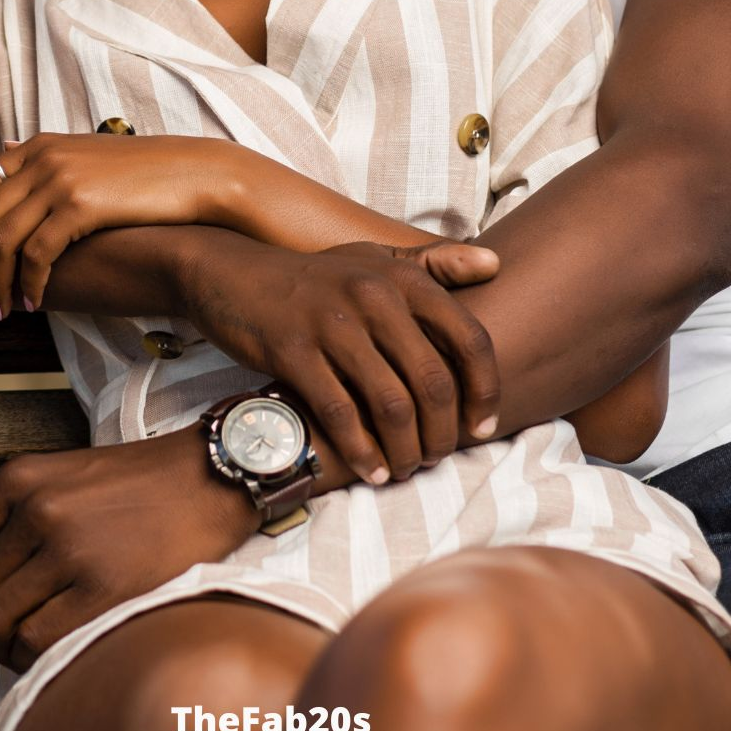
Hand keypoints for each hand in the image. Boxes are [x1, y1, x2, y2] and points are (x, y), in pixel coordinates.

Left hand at [0, 132, 234, 312]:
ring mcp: (59, 180)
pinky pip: (37, 254)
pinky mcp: (80, 205)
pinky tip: (34, 302)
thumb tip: (4, 149)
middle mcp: (42, 158)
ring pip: (3, 239)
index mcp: (38, 145)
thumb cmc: (144, 170)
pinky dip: (29, 283)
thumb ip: (44, 154)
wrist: (194, 172)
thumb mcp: (85, 150)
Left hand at [0, 427, 255, 671]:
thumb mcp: (68, 473)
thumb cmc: (147, 479)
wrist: (210, 478)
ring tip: (37, 635)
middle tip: (18, 621)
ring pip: (0, 622)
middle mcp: (38, 508)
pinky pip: (39, 641)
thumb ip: (22, 512)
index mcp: (22, 477)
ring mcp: (69, 548)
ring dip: (12, 640)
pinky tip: (59, 642)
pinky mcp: (101, 587)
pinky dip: (39, 653)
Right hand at [178, 237, 499, 484]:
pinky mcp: (293, 350)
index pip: (469, 338)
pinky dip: (362, 452)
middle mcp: (373, 295)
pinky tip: (371, 471)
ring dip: (406, 449)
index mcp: (402, 277)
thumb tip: (496, 262)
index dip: (485, 390)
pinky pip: (340, 414)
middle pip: (433, 381)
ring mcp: (332, 324)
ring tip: (406, 468)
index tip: (483, 425)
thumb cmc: (317, 277)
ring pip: (391, 404)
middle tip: (438, 456)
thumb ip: (435, 263)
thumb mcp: (375, 259)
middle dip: (443, 432)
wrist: (234, 273)